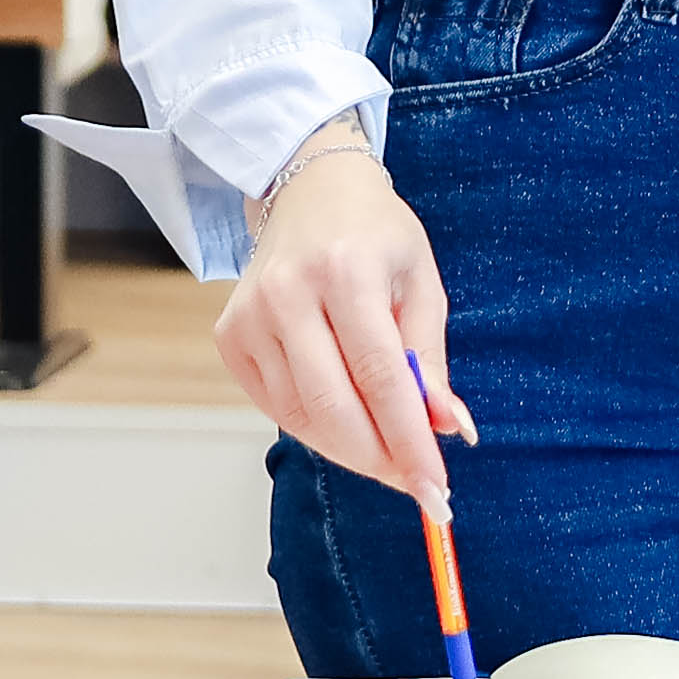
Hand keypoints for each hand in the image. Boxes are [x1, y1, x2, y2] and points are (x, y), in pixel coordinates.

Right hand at [214, 136, 469, 513]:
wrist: (310, 190)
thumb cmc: (375, 234)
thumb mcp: (420, 281)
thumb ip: (430, 359)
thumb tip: (448, 430)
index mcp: (346, 269)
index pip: (380, 377)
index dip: (409, 441)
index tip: (436, 488)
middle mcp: (289, 292)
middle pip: (334, 407)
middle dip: (380, 459)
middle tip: (414, 481)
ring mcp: (250, 315)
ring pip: (303, 417)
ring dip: (350, 448)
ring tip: (385, 447)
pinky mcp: (230, 336)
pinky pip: (276, 408)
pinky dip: (315, 428)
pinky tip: (344, 419)